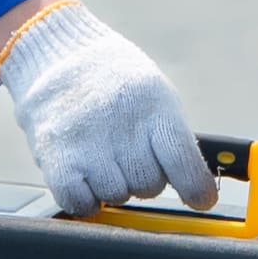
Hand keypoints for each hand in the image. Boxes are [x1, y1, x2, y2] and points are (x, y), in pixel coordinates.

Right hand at [0, 0, 206, 210]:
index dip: (195, 187)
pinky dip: (85, 199)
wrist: (59, 56)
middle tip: (130, 156)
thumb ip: (173, 137)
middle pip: (150, 184)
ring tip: (103, 157)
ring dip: (113, 186)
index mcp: (154, 105)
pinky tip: (85, 178)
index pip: (181, 159)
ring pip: (116, 195)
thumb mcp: (155, 94)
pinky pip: (80, 202)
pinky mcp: (56, 156)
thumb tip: (196, 188)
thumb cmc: (116, 82)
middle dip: (145, 178)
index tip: (201, 200)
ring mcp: (87, 142)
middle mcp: (122, 124)